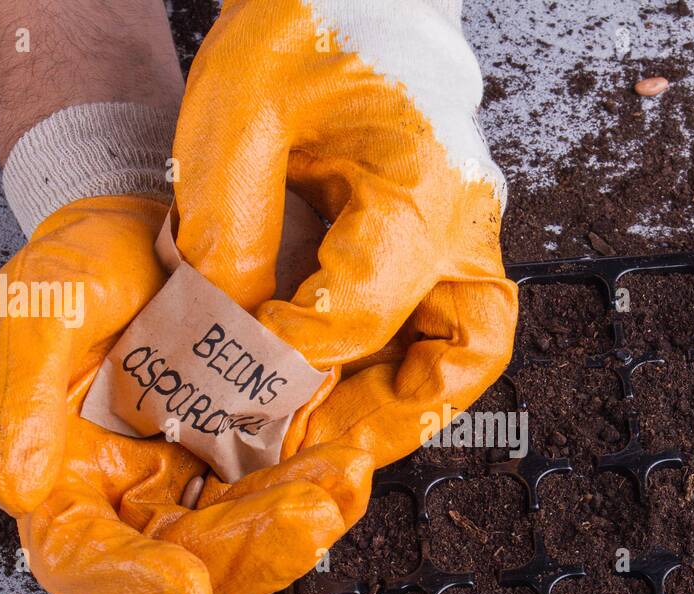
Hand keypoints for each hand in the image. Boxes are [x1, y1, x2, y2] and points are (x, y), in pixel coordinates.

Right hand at [0, 196, 369, 593]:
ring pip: (252, 531)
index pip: (83, 559)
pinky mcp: (263, 454)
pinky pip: (296, 485)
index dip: (129, 587)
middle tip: (303, 521)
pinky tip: (352, 459)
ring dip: (300, 522)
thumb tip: (17, 492)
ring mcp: (206, 478)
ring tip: (341, 481)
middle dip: (249, 553)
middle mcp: (140, 493)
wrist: (163, 221)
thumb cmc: (89, 267)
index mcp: (69, 477)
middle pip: (189, 558)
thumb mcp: (40, 307)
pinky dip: (326, 479)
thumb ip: (21, 398)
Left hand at [173, 0, 517, 468]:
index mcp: (422, 181)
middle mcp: (466, 217)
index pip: (359, 309)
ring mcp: (468, 229)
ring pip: (472, 347)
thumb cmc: (303, 25)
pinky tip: (346, 385)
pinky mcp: (449, 236)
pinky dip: (408, 366)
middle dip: (387, 417)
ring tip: (337, 435)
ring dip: (413, 402)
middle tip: (311, 451)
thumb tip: (225, 332)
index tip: (221, 374)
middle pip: (462, 352)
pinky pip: (449, 321)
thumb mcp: (239, 112)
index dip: (286, 357)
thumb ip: (229, 227)